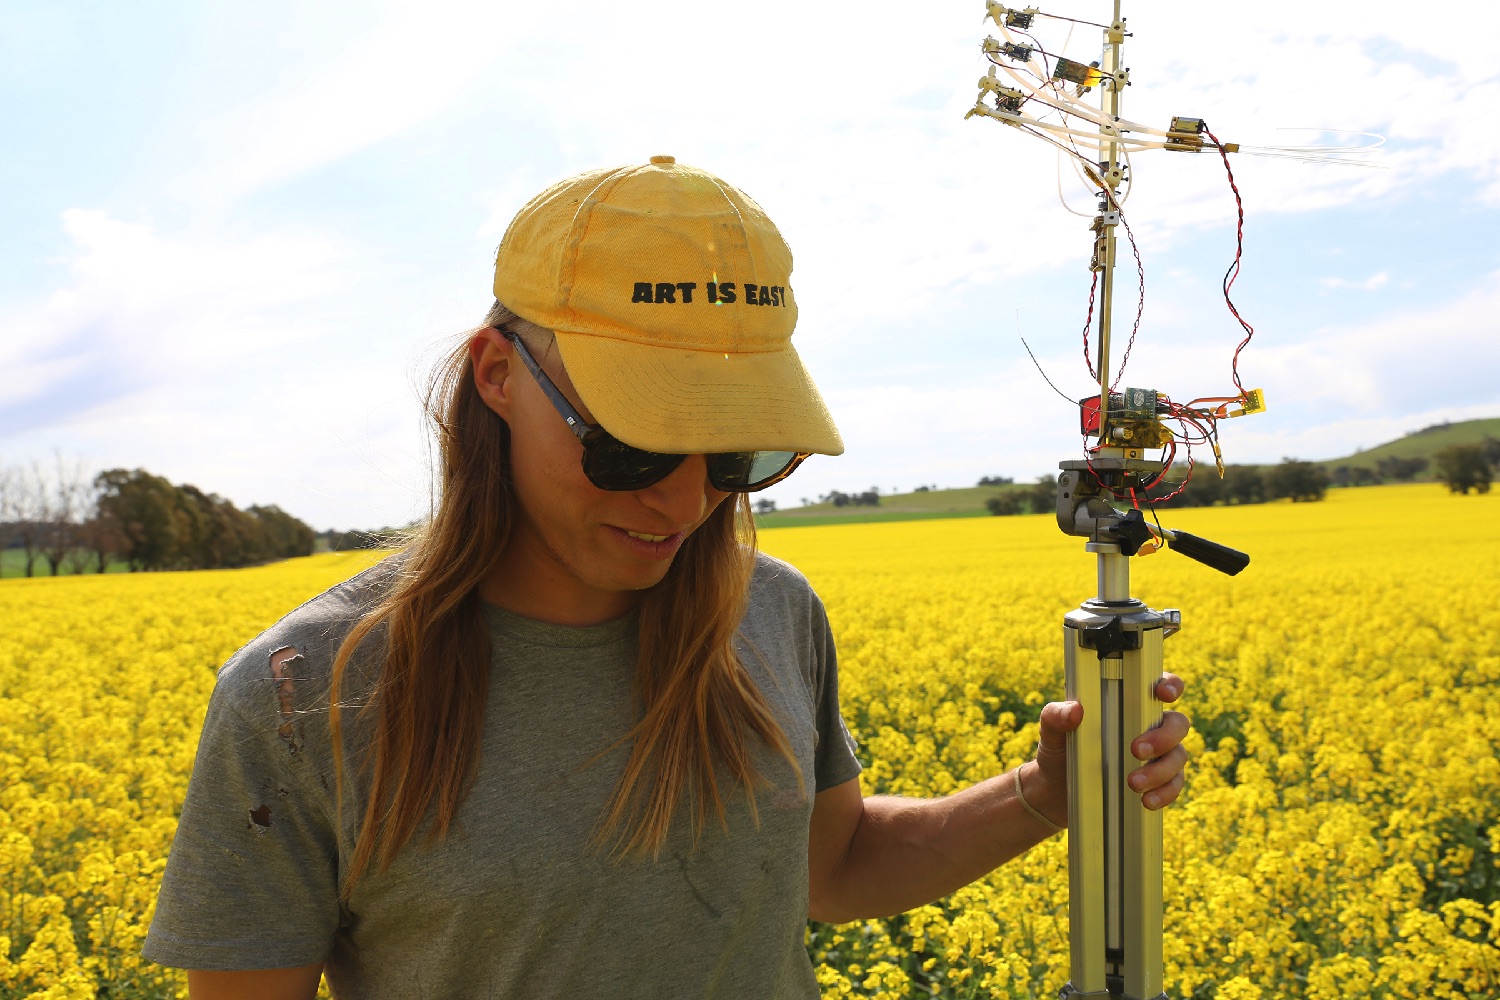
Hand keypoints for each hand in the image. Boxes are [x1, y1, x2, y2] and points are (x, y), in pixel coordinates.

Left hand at [1025, 673, 1190, 825]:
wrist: (1055, 792)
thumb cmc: (1058, 750)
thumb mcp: (1051, 731)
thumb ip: (1056, 715)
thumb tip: (1075, 710)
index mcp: (1126, 705)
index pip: (1159, 687)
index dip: (1170, 685)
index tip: (1162, 694)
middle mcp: (1147, 727)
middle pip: (1178, 723)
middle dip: (1163, 736)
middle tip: (1135, 749)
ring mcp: (1156, 755)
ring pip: (1178, 756)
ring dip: (1161, 770)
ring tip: (1133, 783)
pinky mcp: (1157, 782)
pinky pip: (1174, 785)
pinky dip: (1165, 793)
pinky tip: (1146, 800)